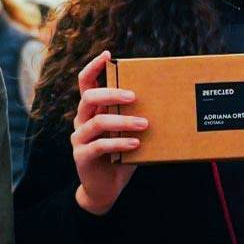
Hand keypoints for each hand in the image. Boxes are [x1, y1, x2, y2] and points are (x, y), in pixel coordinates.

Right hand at [71, 50, 142, 215]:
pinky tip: (135, 143)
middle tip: (134, 96)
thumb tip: (164, 101)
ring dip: (122, 121)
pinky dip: (119, 143)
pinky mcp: (82, 156)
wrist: (105, 189)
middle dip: (112, 93)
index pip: (86, 83)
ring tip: (144, 124)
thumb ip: (134, 117)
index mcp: (91, 111)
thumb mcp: (127, 133)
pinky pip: (100, 146)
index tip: (108, 54)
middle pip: (89, 97)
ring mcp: (79, 139)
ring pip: (97, 122)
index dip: (93, 67)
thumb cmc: (120, 156)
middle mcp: (82, 121)